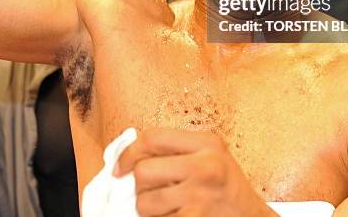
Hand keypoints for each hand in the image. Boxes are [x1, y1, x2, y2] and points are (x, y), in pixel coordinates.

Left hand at [116, 128, 273, 215]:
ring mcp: (200, 196)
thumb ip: (177, 150)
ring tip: (166, 207)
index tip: (121, 167)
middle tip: (148, 191)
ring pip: (145, 202)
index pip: (153, 138)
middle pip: (144, 171)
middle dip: (139, 185)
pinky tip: (176, 216)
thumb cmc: (226, 188)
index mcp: (207, 143)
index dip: (129, 153)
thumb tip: (129, 156)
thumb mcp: (209, 156)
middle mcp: (205, 166)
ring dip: (147, 209)